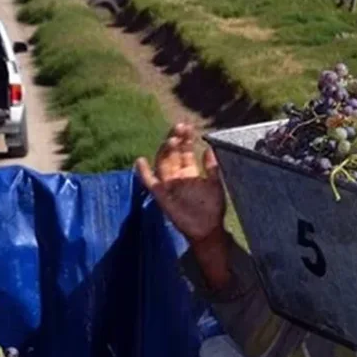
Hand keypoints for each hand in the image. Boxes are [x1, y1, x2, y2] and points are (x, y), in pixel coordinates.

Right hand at [135, 124, 226, 245]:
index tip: (188, 127)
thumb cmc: (212, 209)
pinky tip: (140, 161)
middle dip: (175, 140)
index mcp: (189, 172)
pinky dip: (144, 173)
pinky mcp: (162, 196)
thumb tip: (208, 148)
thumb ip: (211, 167)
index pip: (184, 151)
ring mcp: (168, 186)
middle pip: (172, 154)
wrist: (208, 229)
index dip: (185, 139)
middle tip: (180, 127)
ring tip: (172, 140)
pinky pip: (150, 183)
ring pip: (162, 164)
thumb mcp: (215, 184)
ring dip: (166, 151)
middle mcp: (177, 176)